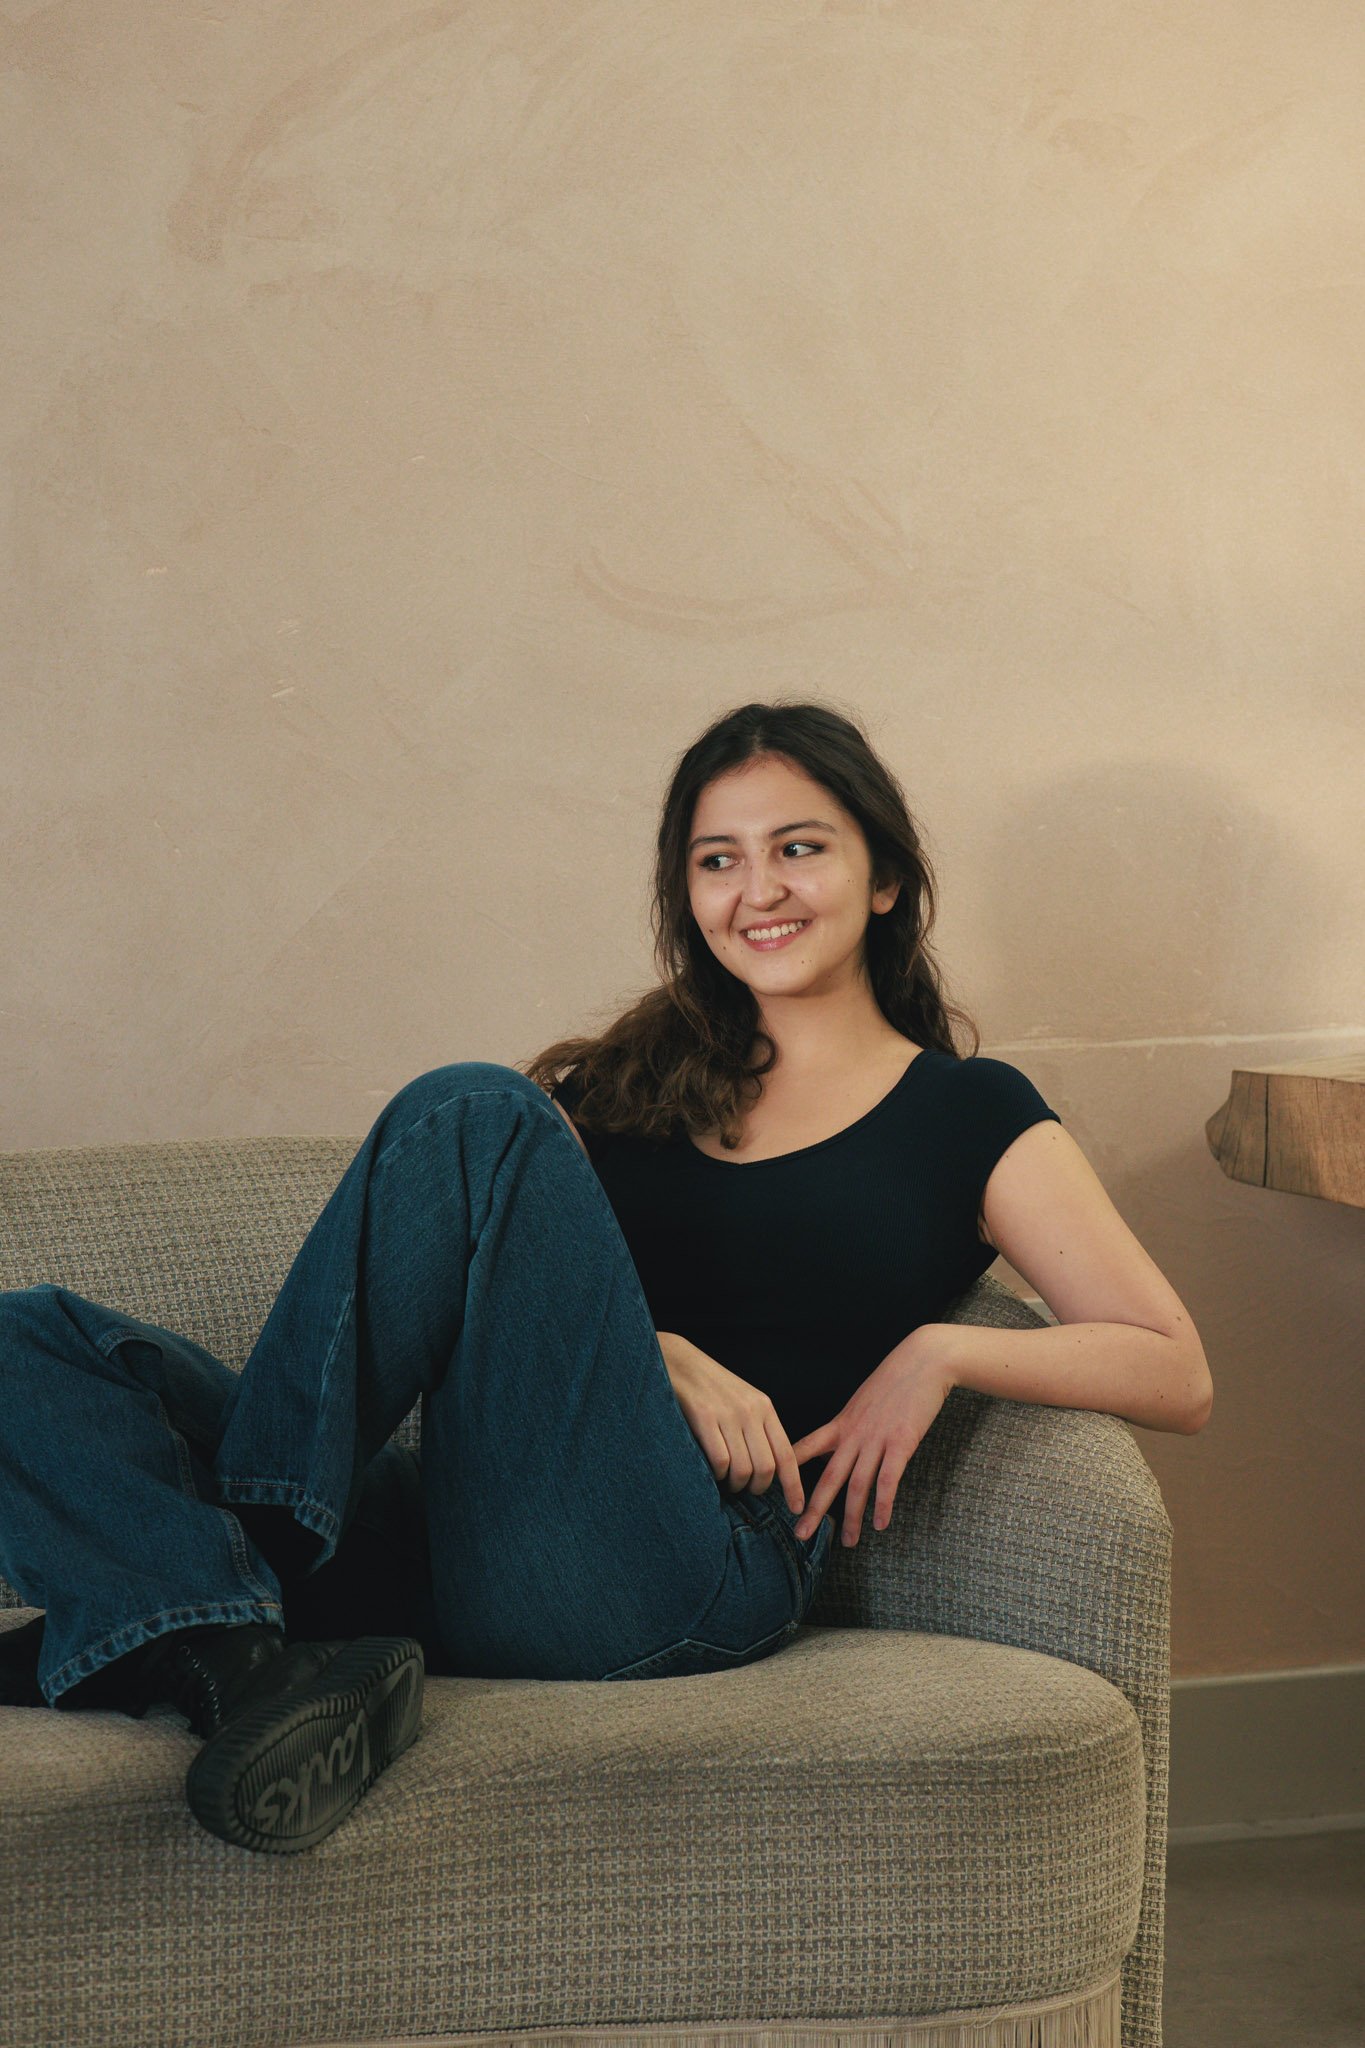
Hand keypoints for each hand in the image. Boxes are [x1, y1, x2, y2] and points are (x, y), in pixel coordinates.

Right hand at [657, 1331, 805, 1518]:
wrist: (678, 1360)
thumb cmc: (709, 1386)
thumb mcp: (742, 1401)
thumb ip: (757, 1429)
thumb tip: (766, 1471)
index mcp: (764, 1407)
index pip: (787, 1454)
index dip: (793, 1485)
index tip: (796, 1507)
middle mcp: (750, 1411)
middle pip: (766, 1468)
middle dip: (756, 1488)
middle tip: (744, 1489)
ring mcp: (728, 1414)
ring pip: (743, 1469)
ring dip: (734, 1484)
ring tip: (725, 1480)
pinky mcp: (704, 1417)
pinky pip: (719, 1461)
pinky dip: (716, 1474)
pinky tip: (710, 1470)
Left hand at [789, 1334, 952, 1545]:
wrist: (923, 1361)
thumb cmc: (895, 1380)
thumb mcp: (862, 1401)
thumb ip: (848, 1425)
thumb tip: (833, 1444)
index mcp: (841, 1423)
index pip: (805, 1447)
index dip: (787, 1470)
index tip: (770, 1490)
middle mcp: (853, 1434)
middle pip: (828, 1478)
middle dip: (814, 1510)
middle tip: (801, 1535)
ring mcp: (877, 1439)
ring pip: (858, 1485)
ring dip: (852, 1517)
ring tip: (849, 1542)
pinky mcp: (902, 1442)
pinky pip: (889, 1479)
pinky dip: (883, 1504)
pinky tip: (880, 1524)